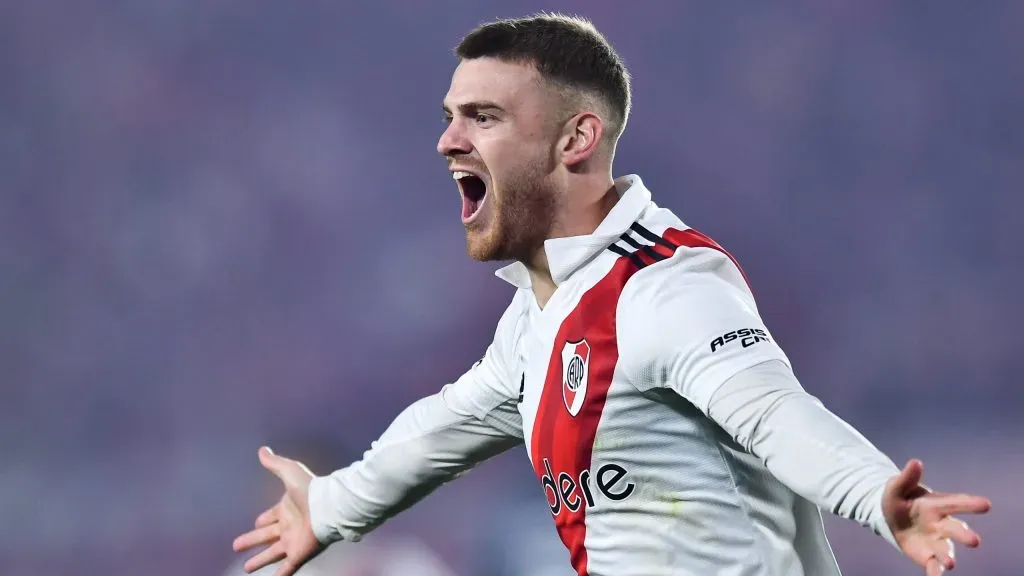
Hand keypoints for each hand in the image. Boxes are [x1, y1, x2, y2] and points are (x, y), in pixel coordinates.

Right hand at [233, 447, 322, 574]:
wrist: (330, 507)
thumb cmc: (310, 490)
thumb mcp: (290, 472)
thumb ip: (275, 463)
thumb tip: (262, 449)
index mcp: (286, 509)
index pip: (271, 517)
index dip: (263, 520)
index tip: (256, 523)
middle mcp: (289, 526)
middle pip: (267, 536)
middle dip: (252, 541)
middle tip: (236, 546)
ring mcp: (294, 542)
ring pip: (272, 554)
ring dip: (259, 560)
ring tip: (246, 568)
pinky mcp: (299, 554)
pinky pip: (288, 569)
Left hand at [883, 459, 990, 574]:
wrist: (890, 516)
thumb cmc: (899, 498)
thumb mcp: (897, 486)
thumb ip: (907, 477)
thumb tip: (915, 462)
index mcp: (937, 504)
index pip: (956, 503)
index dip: (971, 504)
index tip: (986, 505)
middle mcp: (941, 524)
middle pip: (956, 529)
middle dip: (964, 535)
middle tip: (975, 541)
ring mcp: (935, 541)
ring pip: (946, 550)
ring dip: (948, 556)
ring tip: (950, 562)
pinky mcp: (926, 555)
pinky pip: (933, 565)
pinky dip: (935, 571)